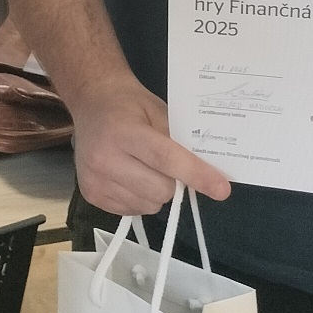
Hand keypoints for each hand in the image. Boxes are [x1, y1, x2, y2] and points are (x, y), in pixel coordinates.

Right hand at [68, 76, 230, 216]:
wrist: (92, 102)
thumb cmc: (129, 105)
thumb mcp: (159, 112)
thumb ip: (181, 141)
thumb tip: (209, 172)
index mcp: (124, 131)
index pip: (166, 159)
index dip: (196, 175)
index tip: (222, 189)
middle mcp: (104, 158)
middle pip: (160, 189)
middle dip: (174, 182)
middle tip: (168, 166)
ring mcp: (95, 179)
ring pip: (148, 205)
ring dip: (156, 193)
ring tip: (144, 169)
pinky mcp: (91, 195)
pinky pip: (133, 211)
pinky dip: (140, 199)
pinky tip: (130, 178)